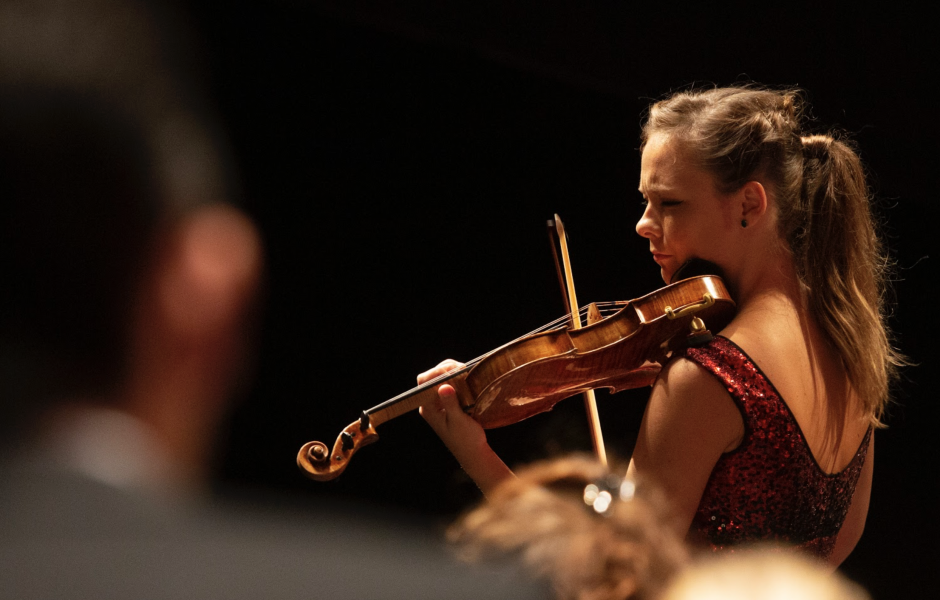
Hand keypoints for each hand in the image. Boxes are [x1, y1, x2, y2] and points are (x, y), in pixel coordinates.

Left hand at [418, 359, 512, 494]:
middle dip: (446, 369)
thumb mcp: (459, 421)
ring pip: (441, 378)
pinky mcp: (449, 402)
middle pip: (431, 377)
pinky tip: (468, 379)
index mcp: (428, 408)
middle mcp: (430, 403)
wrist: (473, 452)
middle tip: (463, 369)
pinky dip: (458, 378)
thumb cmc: (466, 440)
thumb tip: (443, 387)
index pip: (424, 382)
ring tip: (466, 373)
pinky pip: (450, 384)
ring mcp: (439, 402)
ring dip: (453, 372)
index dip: (437, 372)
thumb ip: (450, 404)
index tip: (454, 370)